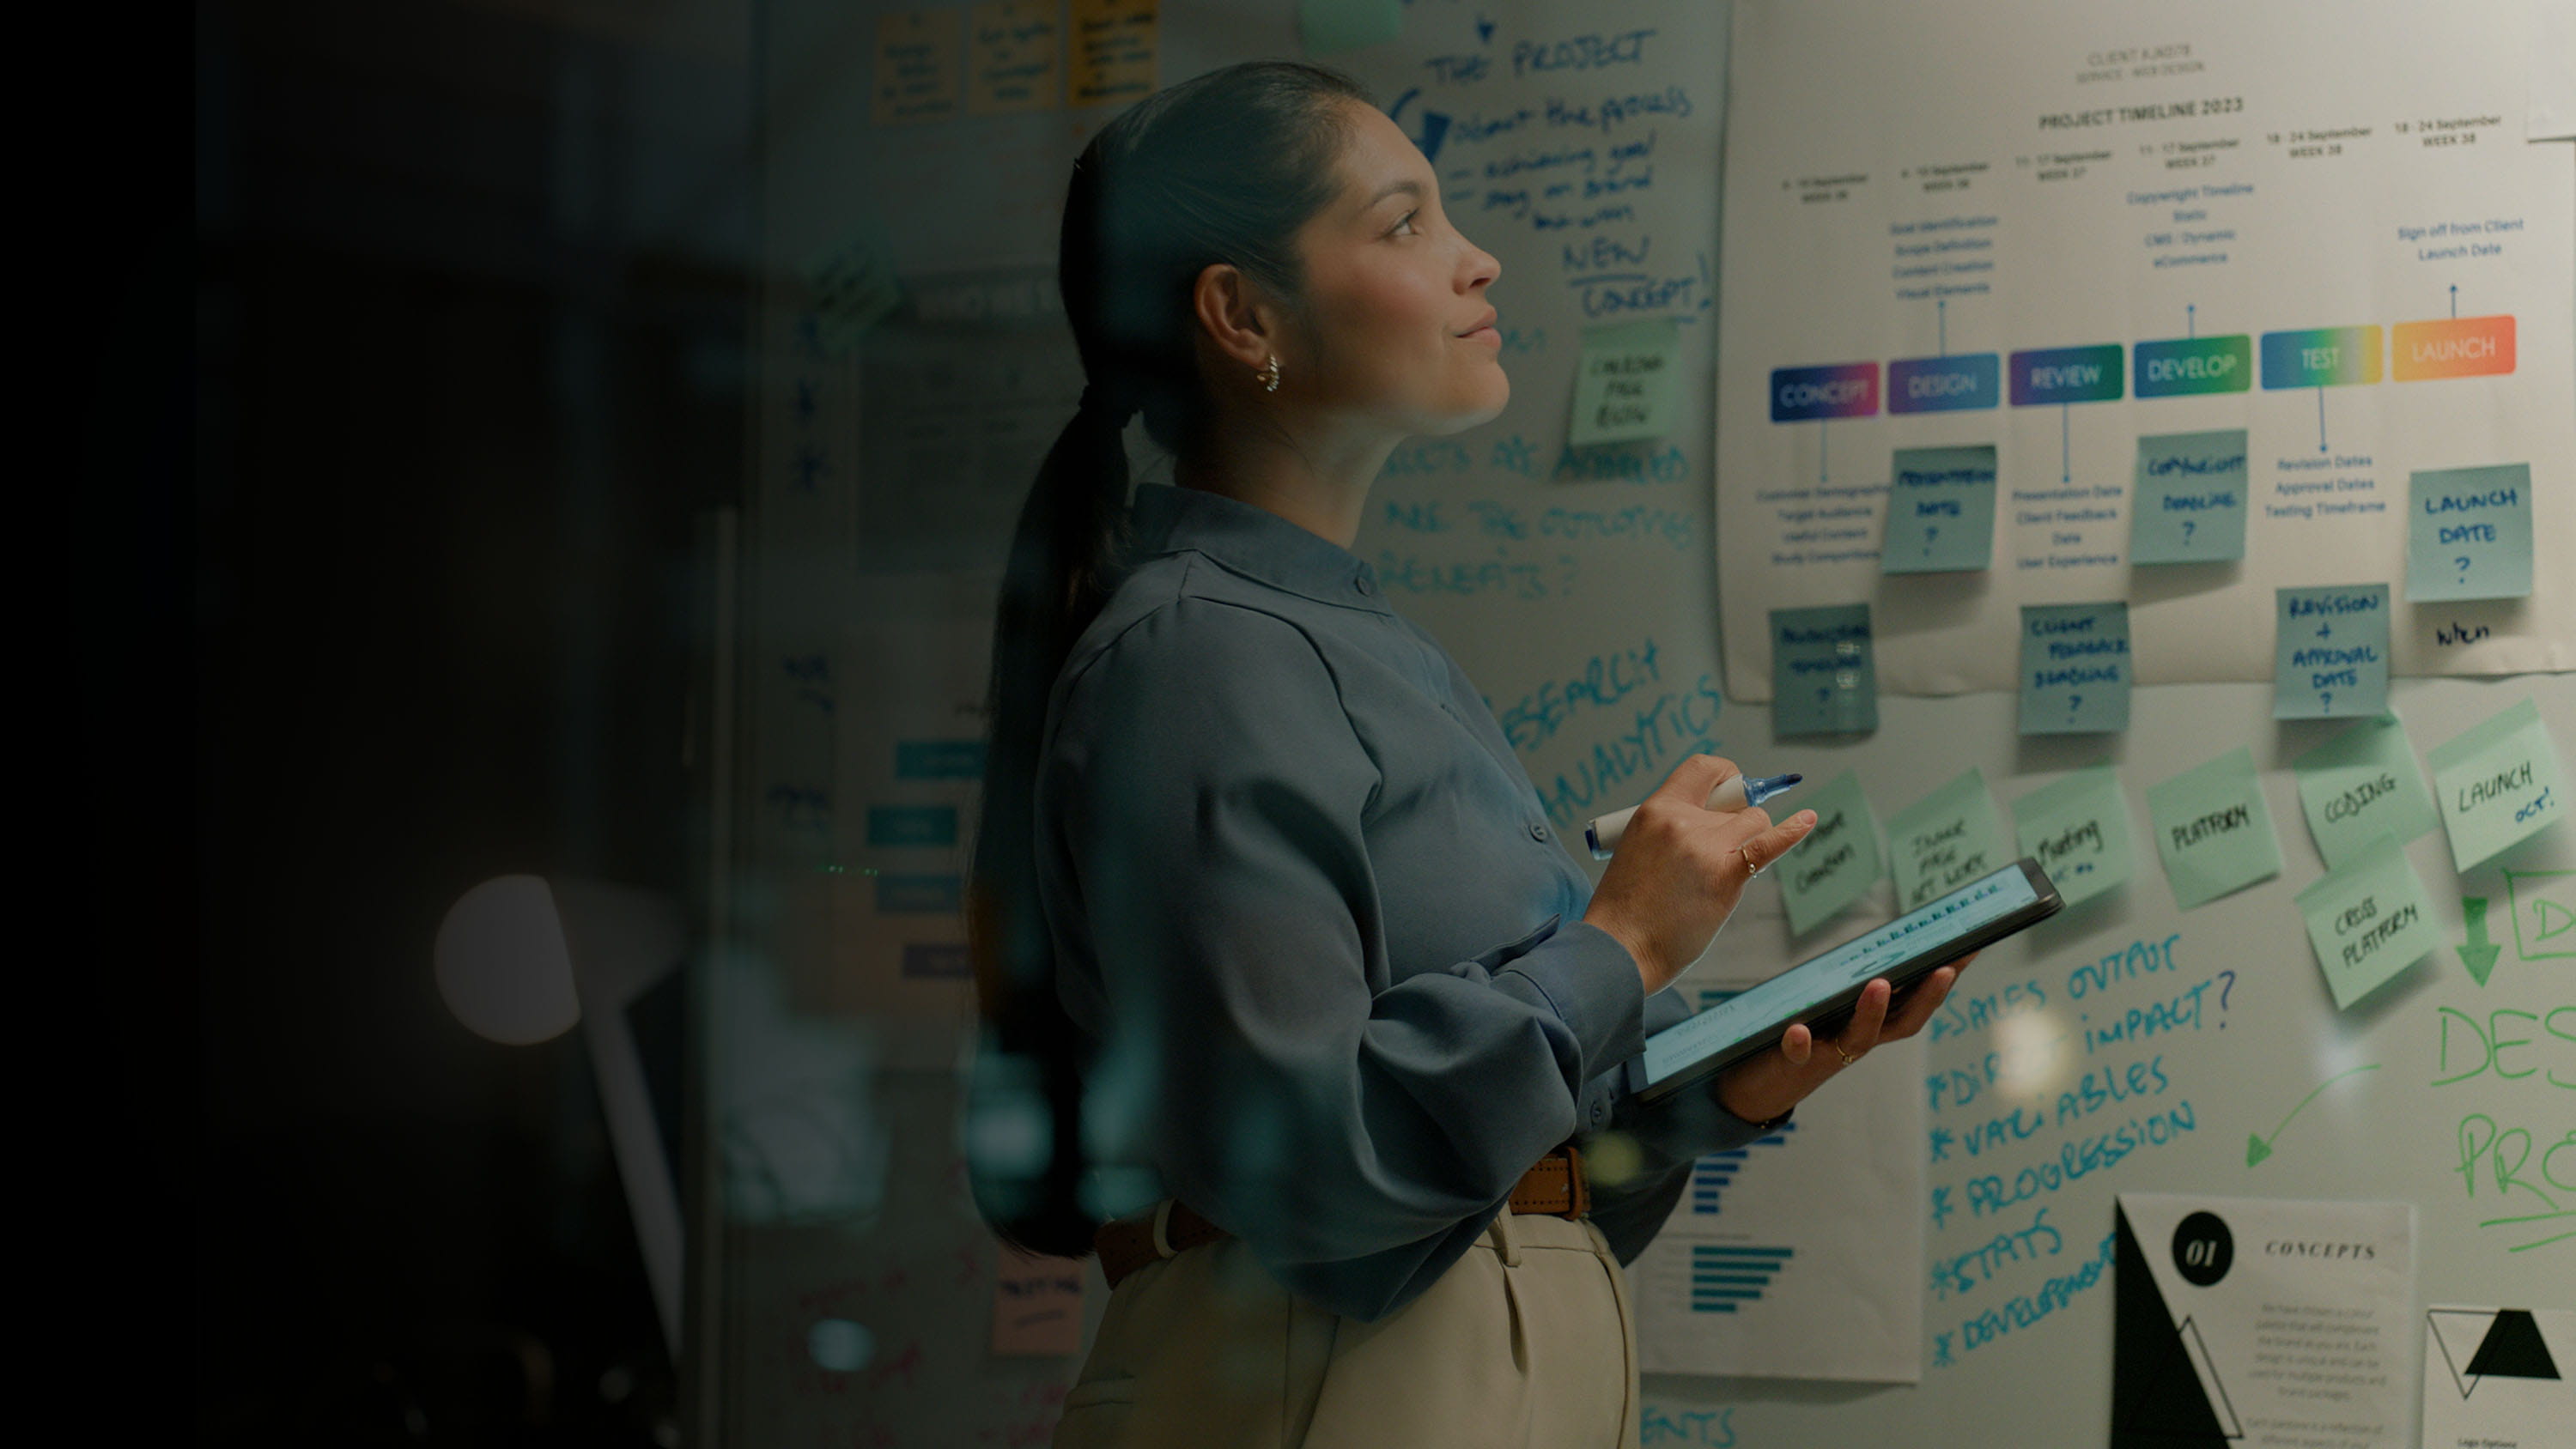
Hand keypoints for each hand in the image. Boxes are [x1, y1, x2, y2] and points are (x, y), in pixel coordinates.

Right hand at [1582, 753, 1816, 995]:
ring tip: (1724, 870)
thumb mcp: (1637, 849)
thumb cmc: (1627, 909)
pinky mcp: (1727, 876)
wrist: (1621, 949)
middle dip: (1736, 821)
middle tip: (1718, 852)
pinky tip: (1808, 820)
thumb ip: (1671, 831)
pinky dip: (1792, 830)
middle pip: (1735, 802)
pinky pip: (1768, 844)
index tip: (1729, 792)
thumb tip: (1712, 823)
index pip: (1703, 769)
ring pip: (1754, 822)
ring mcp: (1707, 847)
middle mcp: (1682, 821)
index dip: (1725, 777)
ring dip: (1748, 841)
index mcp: (1655, 810)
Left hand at [1712, 953, 1977, 1123]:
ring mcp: (1827, 1054)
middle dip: (1927, 996)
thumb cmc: (1798, 1040)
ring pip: (1858, 1038)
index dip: (1944, 979)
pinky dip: (1800, 1042)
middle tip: (1947, 967)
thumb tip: (1878, 950)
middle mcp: (1856, 1042)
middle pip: (1902, 1022)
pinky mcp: (1791, 1063)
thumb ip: (1851, 987)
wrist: (1756, 1089)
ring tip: (1879, 984)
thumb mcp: (1829, 1010)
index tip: (1971, 948)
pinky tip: (1798, 1029)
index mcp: (1870, 1025)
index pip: (1915, 1000)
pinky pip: (1797, 1054)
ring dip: (1871, 1012)